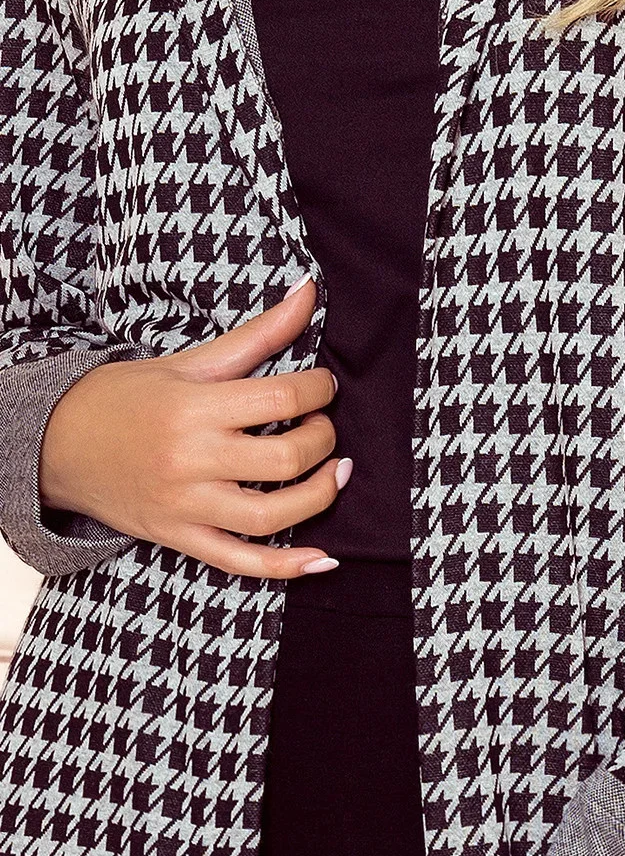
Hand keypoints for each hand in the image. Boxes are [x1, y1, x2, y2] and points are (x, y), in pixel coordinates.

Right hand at [38, 274, 349, 578]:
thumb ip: (258, 333)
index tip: (324, 386)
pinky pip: (239, 562)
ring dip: (319, 496)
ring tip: (335, 474)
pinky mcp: (180, 537)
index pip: (281, 397)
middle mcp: (191, 459)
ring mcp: (185, 505)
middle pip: (285, 459)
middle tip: (325, 426)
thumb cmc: (126, 396)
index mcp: (195, 407)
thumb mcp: (190, 361)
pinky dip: (285, 566)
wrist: (57, 444)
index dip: (320, 389)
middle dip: (324, 440)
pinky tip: (322, 558)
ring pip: (271, 517)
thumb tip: (309, 289)